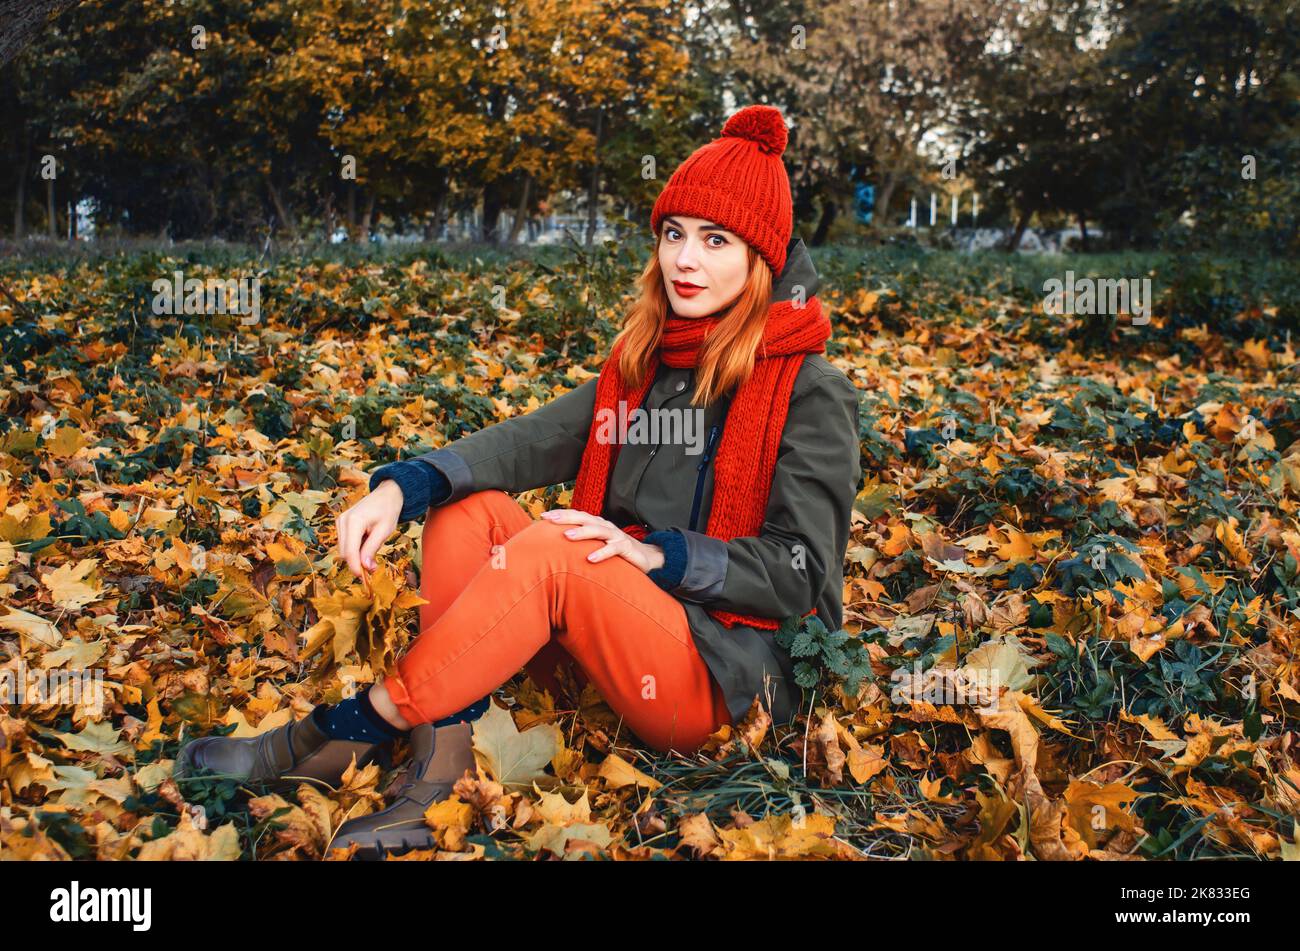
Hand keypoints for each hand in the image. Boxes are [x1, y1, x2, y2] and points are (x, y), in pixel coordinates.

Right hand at [336, 479, 403, 577]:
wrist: (387, 494)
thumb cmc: (388, 510)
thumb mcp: (384, 531)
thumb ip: (372, 549)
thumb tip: (365, 567)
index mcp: (354, 522)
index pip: (350, 552)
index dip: (355, 567)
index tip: (363, 577)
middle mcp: (343, 521)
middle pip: (344, 552)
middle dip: (356, 562)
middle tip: (373, 566)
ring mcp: (340, 521)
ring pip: (343, 549)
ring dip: (356, 554)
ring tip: (372, 546)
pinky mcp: (341, 522)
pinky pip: (345, 542)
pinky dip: (354, 547)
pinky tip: (366, 540)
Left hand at [540, 508, 665, 573]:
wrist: (645, 557)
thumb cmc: (616, 551)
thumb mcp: (597, 544)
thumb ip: (581, 542)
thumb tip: (556, 545)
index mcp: (597, 524)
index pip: (577, 515)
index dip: (561, 514)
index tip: (543, 516)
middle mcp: (605, 526)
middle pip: (584, 519)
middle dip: (567, 518)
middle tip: (550, 520)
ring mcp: (616, 536)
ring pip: (598, 531)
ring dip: (582, 532)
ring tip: (567, 536)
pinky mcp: (626, 547)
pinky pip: (613, 549)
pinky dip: (602, 553)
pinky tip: (590, 559)